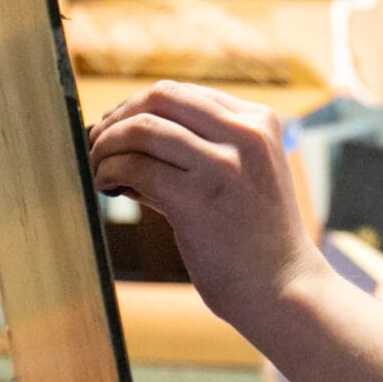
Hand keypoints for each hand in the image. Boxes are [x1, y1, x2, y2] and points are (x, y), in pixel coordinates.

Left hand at [87, 82, 322, 325]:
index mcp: (259, 121)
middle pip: (159, 98)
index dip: (138, 106)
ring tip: (99, 168)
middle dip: (118, 117)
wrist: (283, 288)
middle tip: (99, 142)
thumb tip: (125, 135)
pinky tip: (106, 188)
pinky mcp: (197, 199)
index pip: (182, 93)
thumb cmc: (257, 237)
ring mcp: (223, 165)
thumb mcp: (245, 174)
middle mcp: (245, 134)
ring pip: (142, 128)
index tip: (116, 127)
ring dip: (106, 145)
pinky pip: (135, 168)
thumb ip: (199, 150)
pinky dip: (109, 172)